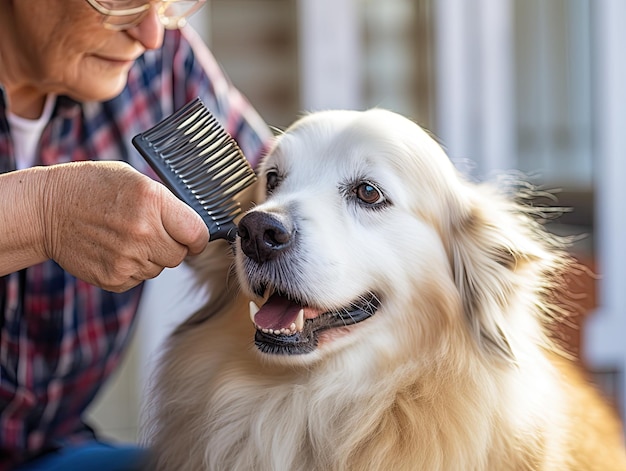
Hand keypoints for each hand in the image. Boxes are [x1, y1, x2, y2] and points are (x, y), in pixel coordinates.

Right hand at [40, 161, 208, 291]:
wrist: (45, 210)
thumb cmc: (90, 187)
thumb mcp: (133, 179)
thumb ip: (166, 202)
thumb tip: (191, 224)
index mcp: (152, 201)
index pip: (197, 233)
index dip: (198, 238)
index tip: (193, 238)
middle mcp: (143, 232)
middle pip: (179, 255)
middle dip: (172, 246)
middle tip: (151, 233)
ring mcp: (128, 258)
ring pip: (159, 268)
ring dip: (150, 257)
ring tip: (125, 237)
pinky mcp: (114, 278)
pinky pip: (139, 278)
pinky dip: (132, 268)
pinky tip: (114, 249)